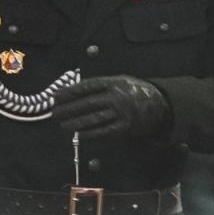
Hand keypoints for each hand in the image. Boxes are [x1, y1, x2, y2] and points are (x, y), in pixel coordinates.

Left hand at [51, 76, 171, 140]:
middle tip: (55, 113)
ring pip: (94, 118)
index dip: (70, 92)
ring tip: (63, 125)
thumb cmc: (132, 91)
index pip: (87, 86)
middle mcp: (117, 96)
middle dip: (68, 109)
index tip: (57, 96)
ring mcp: (121, 113)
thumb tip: (72, 91)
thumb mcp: (118, 80)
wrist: (158, 104)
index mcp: (114, 82)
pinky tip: (79, 134)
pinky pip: (104, 131)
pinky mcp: (125, 127)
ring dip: (76, 123)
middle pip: (87, 103)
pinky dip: (90, 133)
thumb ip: (99, 85)